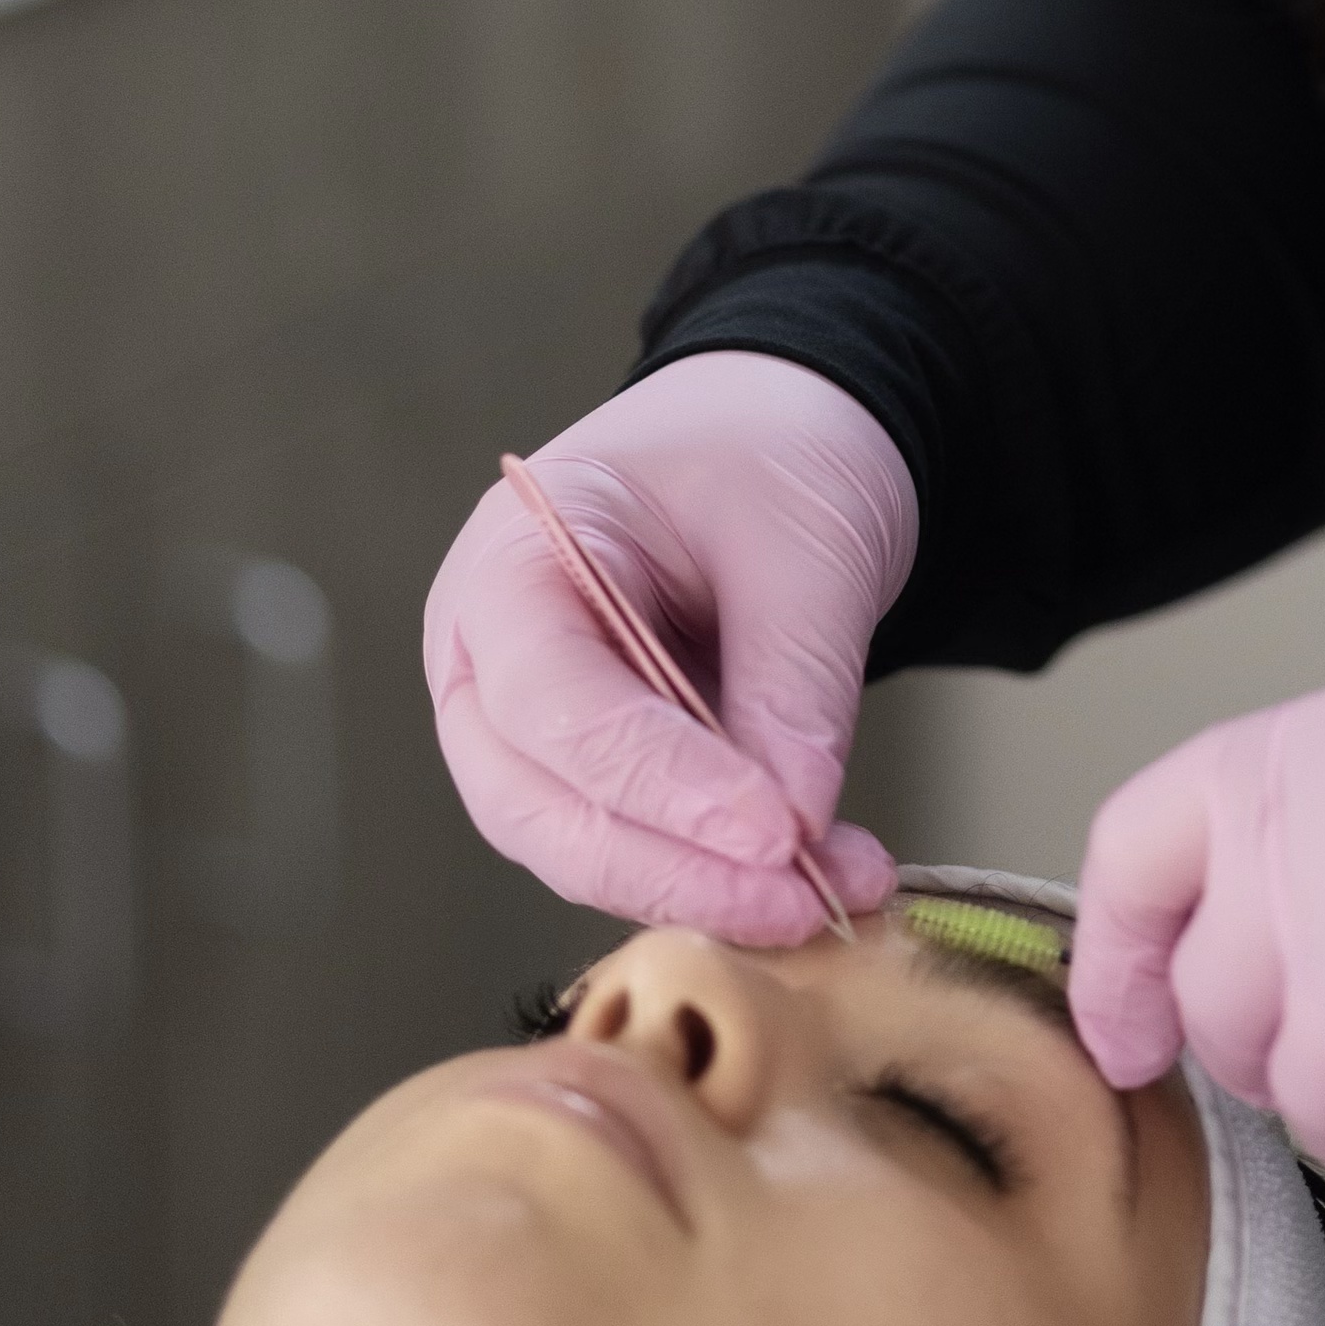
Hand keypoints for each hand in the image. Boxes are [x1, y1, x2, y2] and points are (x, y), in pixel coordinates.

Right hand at [423, 353, 914, 944]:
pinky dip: (719, 876)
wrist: (779, 427)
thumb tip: (798, 829)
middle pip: (540, 807)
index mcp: (509, 565)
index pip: (554, 705)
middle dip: (674, 869)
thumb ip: (793, 683)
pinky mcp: (590, 773)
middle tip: (804, 898)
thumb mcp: (805, 542)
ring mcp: (527, 727)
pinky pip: (636, 847)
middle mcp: (487, 660)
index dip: (661, 784)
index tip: (776, 833)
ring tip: (837, 890)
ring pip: (582, 849)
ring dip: (705, 889)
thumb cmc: (768, 448)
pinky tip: (816, 879)